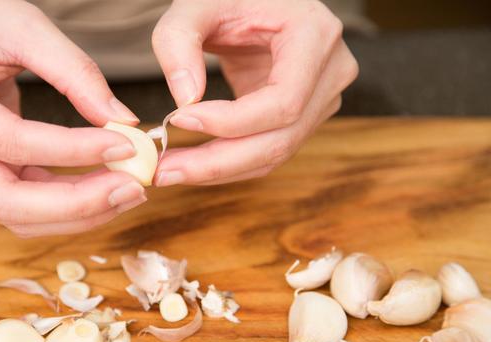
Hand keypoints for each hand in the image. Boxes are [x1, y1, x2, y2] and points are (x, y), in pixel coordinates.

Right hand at [0, 0, 146, 236]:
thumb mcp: (26, 26)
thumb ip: (75, 72)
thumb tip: (124, 121)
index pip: (13, 142)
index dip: (73, 151)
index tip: (127, 146)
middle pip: (7, 202)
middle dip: (77, 205)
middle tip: (133, 189)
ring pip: (17, 216)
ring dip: (78, 214)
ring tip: (128, 191)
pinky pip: (25, 204)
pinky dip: (67, 204)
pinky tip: (105, 189)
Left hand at [152, 0, 357, 185]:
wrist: (257, 2)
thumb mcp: (197, 4)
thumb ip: (179, 41)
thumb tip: (184, 99)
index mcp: (315, 35)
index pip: (283, 100)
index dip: (232, 121)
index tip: (180, 120)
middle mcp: (330, 72)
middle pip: (281, 139)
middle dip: (218, 162)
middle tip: (164, 171)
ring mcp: (322, 98)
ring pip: (274, 154)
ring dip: (219, 170)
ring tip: (170, 171)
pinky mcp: (304, 117)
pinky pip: (267, 151)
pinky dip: (229, 163)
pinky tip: (192, 164)